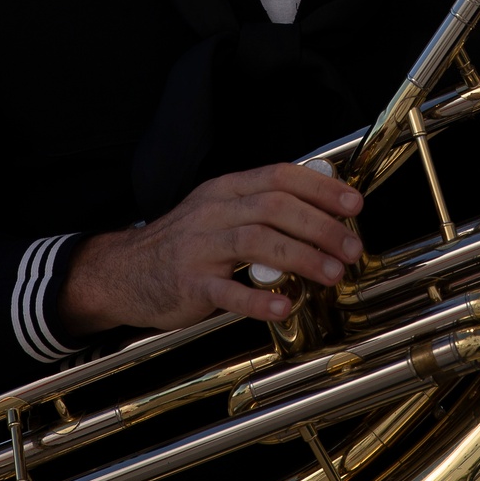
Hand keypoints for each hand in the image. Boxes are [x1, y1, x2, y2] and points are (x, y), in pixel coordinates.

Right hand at [58, 163, 363, 336]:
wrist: (126, 271)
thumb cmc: (185, 243)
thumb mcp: (220, 211)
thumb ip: (262, 208)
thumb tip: (322, 213)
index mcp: (227, 188)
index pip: (280, 175)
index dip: (320, 187)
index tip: (353, 204)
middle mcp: (215, 210)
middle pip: (275, 207)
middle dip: (321, 225)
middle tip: (352, 246)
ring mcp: (201, 246)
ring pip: (257, 241)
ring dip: (302, 256)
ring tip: (332, 273)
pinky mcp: (190, 283)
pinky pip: (228, 290)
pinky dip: (260, 298)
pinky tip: (286, 305)